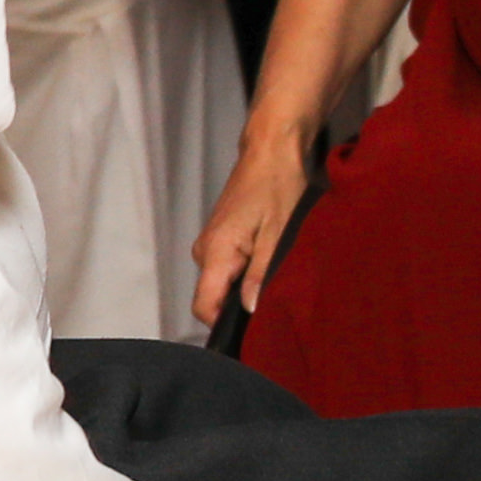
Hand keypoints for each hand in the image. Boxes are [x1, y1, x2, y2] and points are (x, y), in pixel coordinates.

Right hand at [189, 135, 312, 331]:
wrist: (271, 149)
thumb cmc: (277, 184)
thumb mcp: (277, 233)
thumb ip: (260, 274)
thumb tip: (249, 309)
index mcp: (216, 251)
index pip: (203, 306)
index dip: (224, 325)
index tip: (251, 332)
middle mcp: (205, 250)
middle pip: (213, 297)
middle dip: (240, 306)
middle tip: (275, 302)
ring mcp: (211, 243)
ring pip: (222, 283)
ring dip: (245, 287)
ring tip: (275, 277)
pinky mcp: (221, 238)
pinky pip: (227, 268)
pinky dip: (246, 272)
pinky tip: (268, 261)